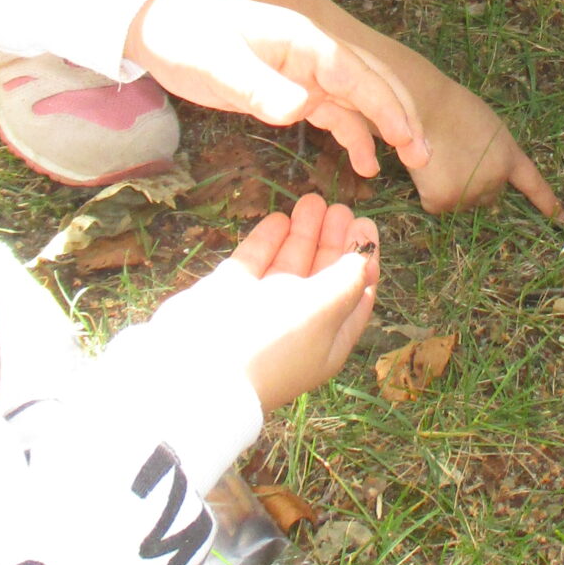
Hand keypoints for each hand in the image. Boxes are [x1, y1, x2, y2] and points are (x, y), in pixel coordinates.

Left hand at [128, 0, 430, 180]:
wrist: (156, 24)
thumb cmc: (185, 37)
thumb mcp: (216, 65)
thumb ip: (257, 87)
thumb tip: (301, 110)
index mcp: (302, 41)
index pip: (356, 75)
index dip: (385, 106)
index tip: (408, 137)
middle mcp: (313, 53)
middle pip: (370, 83)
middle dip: (400, 116)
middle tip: (424, 155)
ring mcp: (305, 70)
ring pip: (358, 100)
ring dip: (384, 128)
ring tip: (410, 163)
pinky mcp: (291, 87)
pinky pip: (334, 112)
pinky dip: (354, 134)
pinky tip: (366, 163)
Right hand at [187, 192, 379, 410]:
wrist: (199, 364)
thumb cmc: (273, 341)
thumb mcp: (324, 311)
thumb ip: (346, 281)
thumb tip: (362, 260)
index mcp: (326, 339)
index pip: (354, 295)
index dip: (362, 260)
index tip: (364, 225)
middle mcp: (295, 324)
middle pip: (321, 276)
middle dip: (332, 241)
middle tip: (339, 208)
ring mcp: (260, 308)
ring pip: (287, 264)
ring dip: (302, 233)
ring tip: (312, 200)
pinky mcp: (229, 293)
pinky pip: (254, 262)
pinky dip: (268, 240)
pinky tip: (279, 218)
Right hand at [408, 72, 561, 217]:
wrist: (427, 105)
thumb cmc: (453, 107)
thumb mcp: (488, 127)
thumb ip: (492, 153)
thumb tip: (478, 173)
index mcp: (509, 156)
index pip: (533, 184)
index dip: (547, 202)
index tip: (561, 218)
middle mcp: (495, 179)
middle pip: (488, 196)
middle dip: (475, 185)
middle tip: (455, 160)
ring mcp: (470, 192)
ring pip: (461, 202)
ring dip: (451, 189)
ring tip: (439, 160)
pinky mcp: (443, 200)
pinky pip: (437, 204)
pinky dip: (429, 192)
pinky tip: (427, 169)